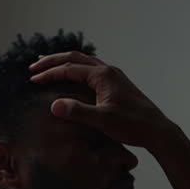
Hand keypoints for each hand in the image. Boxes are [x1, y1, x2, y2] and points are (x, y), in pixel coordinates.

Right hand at [28, 52, 175, 149]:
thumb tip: (54, 105)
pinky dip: (77, 69)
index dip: (49, 73)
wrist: (156, 130)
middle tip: (34, 65)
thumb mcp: (102, 120)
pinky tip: (74, 76)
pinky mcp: (117, 85)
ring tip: (50, 64)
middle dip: (53, 61)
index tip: (33, 79)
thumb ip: (77, 111)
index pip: (70, 69)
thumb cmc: (131, 125)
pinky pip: (92, 70)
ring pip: (85, 62)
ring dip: (65, 62)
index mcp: (103, 76)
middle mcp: (108, 71)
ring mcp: (114, 76)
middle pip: (76, 58)